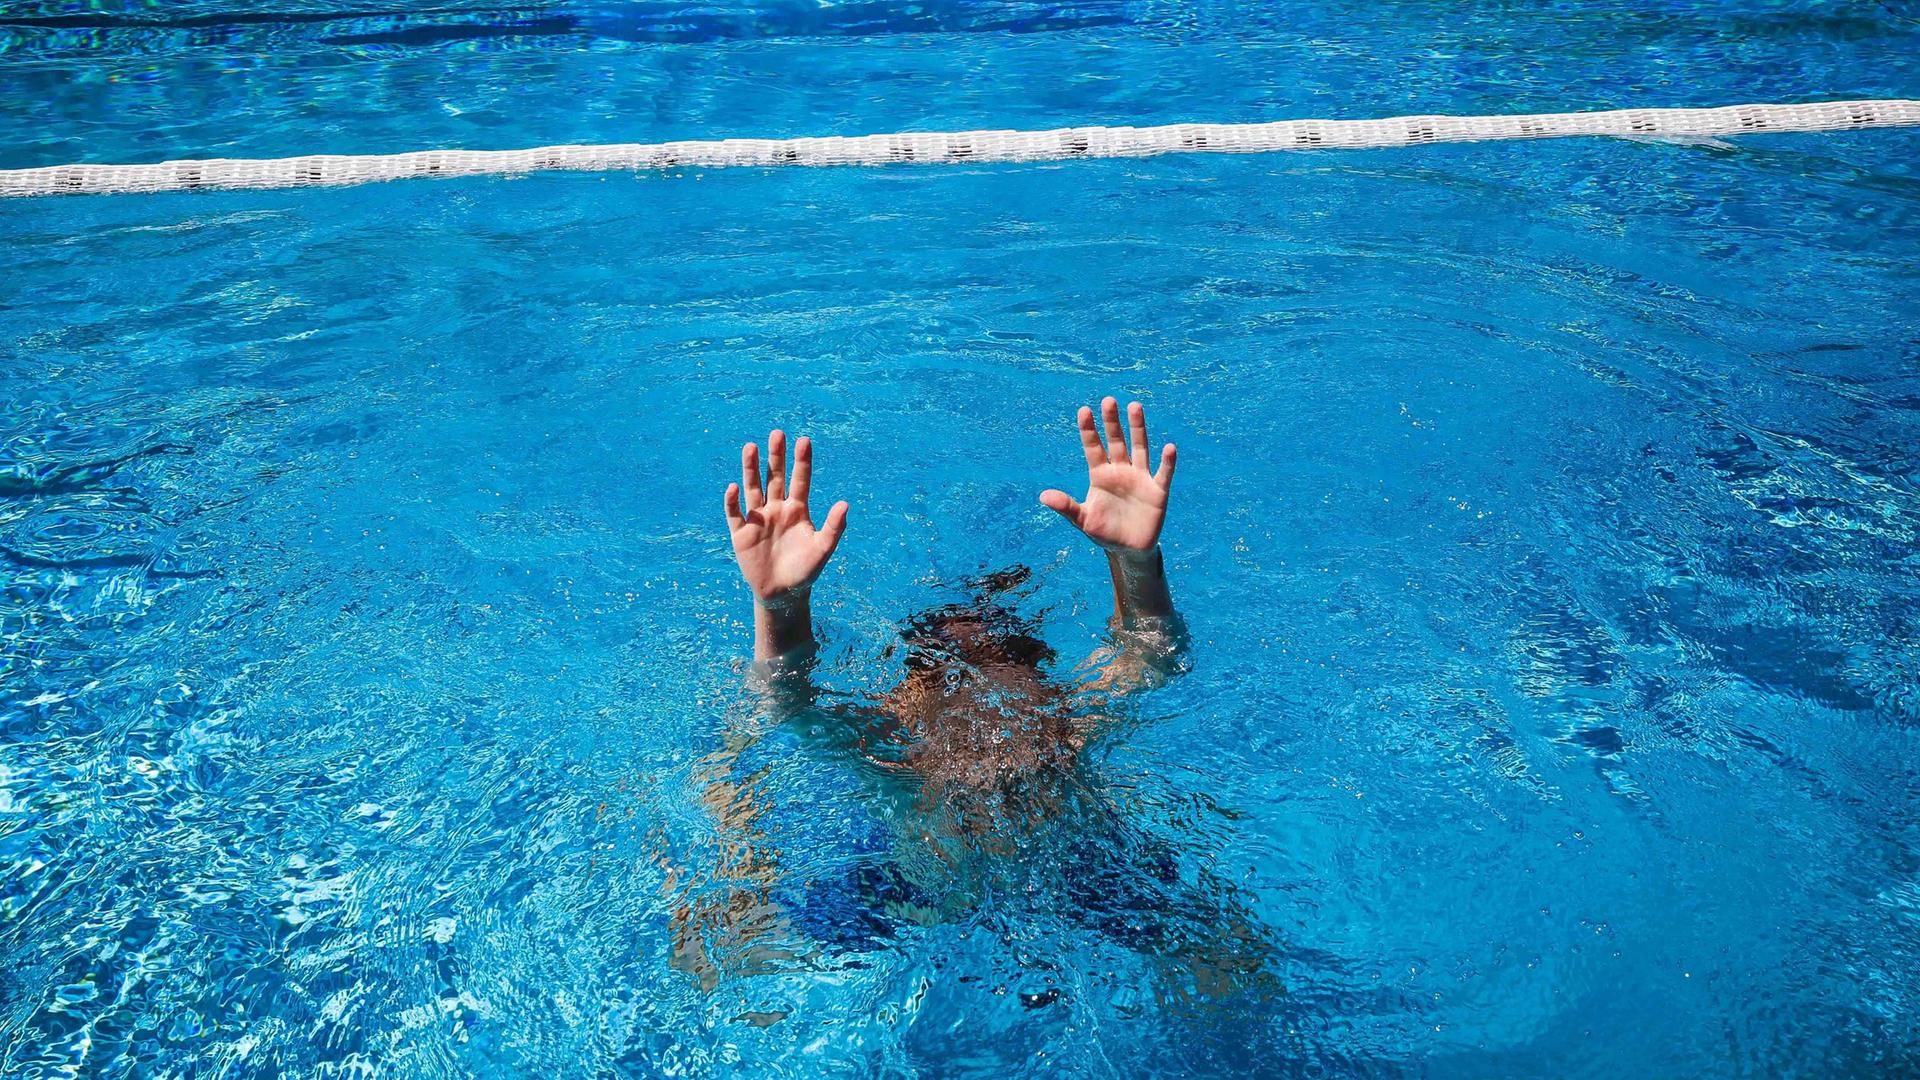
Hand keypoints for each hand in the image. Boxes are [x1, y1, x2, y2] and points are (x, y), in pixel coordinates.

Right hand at [723, 430, 848, 606]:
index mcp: (797, 510)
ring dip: (751, 469)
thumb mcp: (823, 549)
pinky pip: (735, 513)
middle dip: (776, 457)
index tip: (804, 440)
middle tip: (777, 434)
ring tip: (750, 447)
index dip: (801, 461)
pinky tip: (733, 487)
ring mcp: (758, 519)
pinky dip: (732, 501)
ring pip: (753, 488)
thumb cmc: (805, 570)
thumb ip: (834, 527)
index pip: (800, 480)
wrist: (782, 594)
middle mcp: (777, 509)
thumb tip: (845, 504)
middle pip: (775, 477)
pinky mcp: (741, 533)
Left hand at [1040, 397, 1175, 553]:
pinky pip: (1163, 474)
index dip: (1089, 430)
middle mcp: (1120, 471)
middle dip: (1112, 422)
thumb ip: (1067, 507)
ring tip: (1135, 406)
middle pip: (1116, 442)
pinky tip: (1169, 448)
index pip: (1093, 448)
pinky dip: (1167, 462)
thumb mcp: (1083, 521)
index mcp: (1100, 476)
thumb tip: (1043, 496)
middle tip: (1108, 400)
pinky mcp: (1157, 492)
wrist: (1128, 550)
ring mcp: (1140, 479)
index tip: (1083, 410)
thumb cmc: (1104, 532)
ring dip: (1138, 429)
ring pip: (1139, 448)